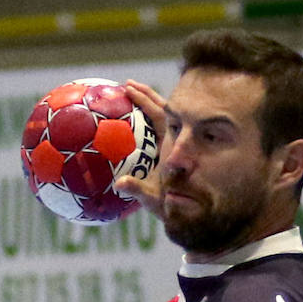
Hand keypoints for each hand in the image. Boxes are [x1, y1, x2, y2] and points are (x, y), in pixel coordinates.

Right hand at [113, 81, 166, 217]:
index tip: (128, 88)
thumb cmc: (168, 208)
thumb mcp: (152, 199)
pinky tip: (127, 120)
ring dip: (146, 105)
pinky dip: (143, 122)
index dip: (144, 100)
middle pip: (162, 111)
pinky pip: (154, 133)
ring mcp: (170, 149)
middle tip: (127, 84)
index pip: (160, 116)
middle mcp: (173, 145)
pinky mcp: (166, 155)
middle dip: (145, 95)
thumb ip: (138, 190)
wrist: (182, 217)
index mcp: (172, 148)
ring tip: (128, 92)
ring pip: (160, 120)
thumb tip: (120, 184)